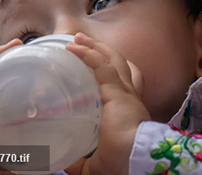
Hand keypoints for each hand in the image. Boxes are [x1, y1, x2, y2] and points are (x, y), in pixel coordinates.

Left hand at [66, 33, 149, 174]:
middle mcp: (130, 96)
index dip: (112, 72)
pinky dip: (88, 54)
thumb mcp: (96, 164)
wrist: (136, 159)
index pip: (126, 83)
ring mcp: (125, 91)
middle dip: (103, 51)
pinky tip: (74, 48)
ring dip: (95, 47)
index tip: (95, 66)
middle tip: (83, 42)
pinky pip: (101, 65)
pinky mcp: (117, 90)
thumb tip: (64, 163)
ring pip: (112, 59)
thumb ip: (81, 162)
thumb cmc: (122, 163)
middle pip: (120, 64)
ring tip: (78, 39)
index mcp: (128, 110)